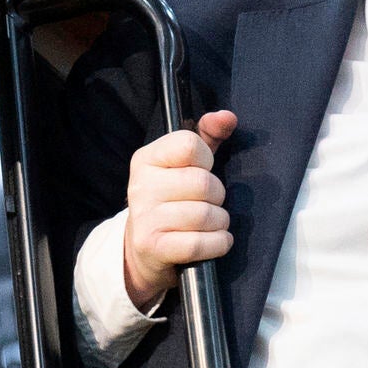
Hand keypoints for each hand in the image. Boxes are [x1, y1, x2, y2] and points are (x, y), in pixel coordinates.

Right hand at [122, 110, 238, 310]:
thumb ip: (208, 136)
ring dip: (220, 223)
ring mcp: (144, 218)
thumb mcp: (185, 165)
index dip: (206, 160)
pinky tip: (216, 241)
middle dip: (218, 197)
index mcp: (146, 159)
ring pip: (205, 215)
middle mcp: (140, 186)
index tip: (201, 171)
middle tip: (209, 203)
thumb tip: (227, 117)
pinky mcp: (152, 247)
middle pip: (203, 183)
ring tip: (210, 224)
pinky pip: (200, 243)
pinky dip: (218, 243)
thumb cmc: (172, 202)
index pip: (190, 145)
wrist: (145, 250)